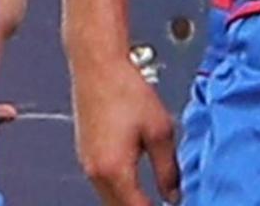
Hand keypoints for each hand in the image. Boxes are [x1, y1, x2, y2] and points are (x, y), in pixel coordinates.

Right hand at [73, 57, 180, 205]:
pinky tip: (135, 184)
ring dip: (129, 202)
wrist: (98, 66)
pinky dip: (119, 191)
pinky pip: (102, 185)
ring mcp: (87, 164)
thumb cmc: (125, 89)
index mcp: (114, 169)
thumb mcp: (160, 130)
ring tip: (153, 197)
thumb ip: (168, 169)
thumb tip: (174, 194)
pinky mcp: (85, 154)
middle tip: (162, 203)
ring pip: (109, 200)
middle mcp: (95, 171)